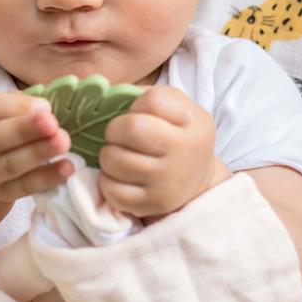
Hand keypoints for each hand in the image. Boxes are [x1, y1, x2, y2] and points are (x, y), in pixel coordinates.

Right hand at [0, 91, 72, 201]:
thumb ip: (18, 105)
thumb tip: (46, 107)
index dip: (15, 106)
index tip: (44, 106)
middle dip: (25, 130)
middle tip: (52, 123)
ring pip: (10, 164)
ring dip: (38, 153)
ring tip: (63, 142)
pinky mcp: (2, 193)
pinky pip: (25, 186)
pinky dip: (47, 178)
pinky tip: (66, 167)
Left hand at [98, 86, 231, 219]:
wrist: (195, 179)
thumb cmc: (176, 134)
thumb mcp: (176, 108)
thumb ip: (147, 96)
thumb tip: (106, 96)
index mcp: (194, 121)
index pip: (152, 100)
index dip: (136, 105)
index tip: (139, 115)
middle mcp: (185, 152)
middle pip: (131, 128)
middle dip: (115, 129)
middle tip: (119, 136)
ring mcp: (169, 182)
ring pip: (114, 160)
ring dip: (108, 155)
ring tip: (119, 155)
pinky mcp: (152, 204)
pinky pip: (111, 190)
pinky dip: (106, 180)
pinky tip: (119, 176)